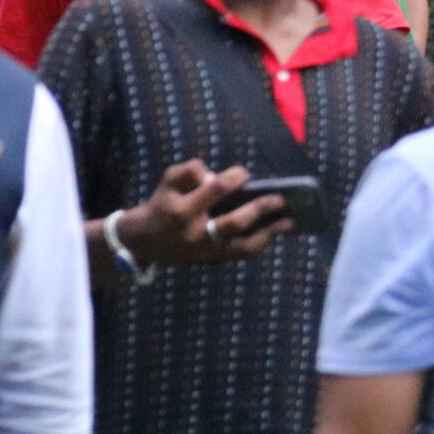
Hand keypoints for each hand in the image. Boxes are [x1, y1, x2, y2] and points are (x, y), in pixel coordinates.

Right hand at [114, 160, 290, 267]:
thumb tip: (215, 177)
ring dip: (268, 234)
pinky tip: (272, 233)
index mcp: (184, 209)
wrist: (146, 241)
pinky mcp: (213, 261)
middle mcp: (197, 233)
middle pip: (234, 222)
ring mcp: (206, 251)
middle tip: (280, 200)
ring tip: (288, 223)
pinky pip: (241, 254)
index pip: (215, 191)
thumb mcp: (168, 180)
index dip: (233, 179)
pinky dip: (259, 243)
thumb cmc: (162, 204)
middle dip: (260, 210)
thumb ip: (190, 171)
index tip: (244, 174)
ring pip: (244, 246)